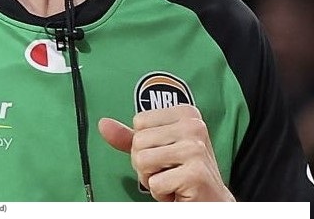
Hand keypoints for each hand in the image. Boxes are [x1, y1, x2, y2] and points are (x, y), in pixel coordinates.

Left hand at [98, 104, 234, 201]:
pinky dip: (160, 194)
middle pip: (138, 141)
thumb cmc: (182, 174)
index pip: (139, 122)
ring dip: (152, 179)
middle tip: (168, 171)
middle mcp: (194, 125)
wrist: (211, 202)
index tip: (165, 155)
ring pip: (142, 161)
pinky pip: (154, 183)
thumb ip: (130, 137)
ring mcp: (195, 148)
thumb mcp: (157, 149)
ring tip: (172, 180)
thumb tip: (103, 123)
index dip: (144, 145)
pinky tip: (178, 192)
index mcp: (186, 113)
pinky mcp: (195, 173)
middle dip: (146, 164)